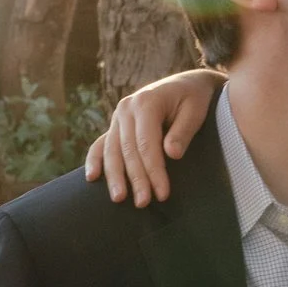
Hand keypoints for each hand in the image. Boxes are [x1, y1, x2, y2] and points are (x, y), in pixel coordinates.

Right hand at [84, 68, 223, 205]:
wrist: (186, 83)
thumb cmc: (194, 98)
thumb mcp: (195, 111)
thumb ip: (183, 132)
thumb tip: (172, 155)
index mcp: (146, 102)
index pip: (147, 144)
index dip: (154, 171)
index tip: (162, 194)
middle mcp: (127, 108)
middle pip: (128, 150)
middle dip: (136, 179)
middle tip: (143, 203)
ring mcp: (118, 116)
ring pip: (111, 150)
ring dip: (114, 176)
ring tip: (119, 199)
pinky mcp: (116, 124)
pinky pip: (101, 144)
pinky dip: (94, 160)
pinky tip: (92, 178)